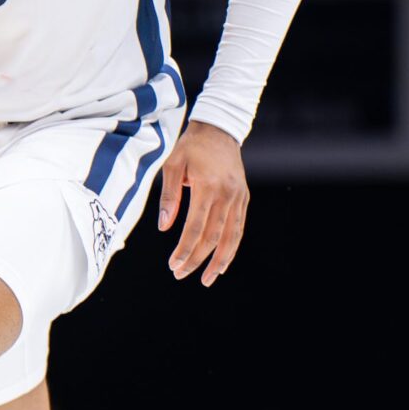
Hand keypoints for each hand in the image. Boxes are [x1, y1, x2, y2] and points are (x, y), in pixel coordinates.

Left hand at [158, 122, 248, 285]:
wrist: (219, 130)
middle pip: (212, 238)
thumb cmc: (191, 147)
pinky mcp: (244, 199)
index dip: (184, 250)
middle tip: (180, 274)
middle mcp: (227, 195)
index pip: (195, 228)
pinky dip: (231, 248)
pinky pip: (238, 229)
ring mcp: (238, 198)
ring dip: (218, 262)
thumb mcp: (172, 166)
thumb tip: (164, 227)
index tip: (173, 265)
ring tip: (206, 279)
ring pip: (231, 238)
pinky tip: (222, 262)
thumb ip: (169, 197)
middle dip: (196, 259)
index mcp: (208, 187)